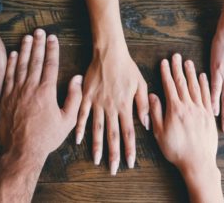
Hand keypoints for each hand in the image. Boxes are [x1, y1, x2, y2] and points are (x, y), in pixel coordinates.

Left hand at [0, 29, 82, 157]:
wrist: (21, 151)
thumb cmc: (46, 137)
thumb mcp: (67, 120)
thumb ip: (74, 98)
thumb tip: (76, 79)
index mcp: (46, 92)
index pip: (50, 64)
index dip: (52, 49)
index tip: (53, 38)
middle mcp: (30, 88)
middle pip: (34, 60)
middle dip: (38, 44)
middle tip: (39, 31)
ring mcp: (15, 92)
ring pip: (20, 65)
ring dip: (24, 49)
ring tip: (27, 37)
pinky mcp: (5, 98)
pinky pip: (8, 76)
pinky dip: (11, 64)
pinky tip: (13, 54)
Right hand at [75, 40, 148, 174]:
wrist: (109, 53)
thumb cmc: (127, 68)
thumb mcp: (141, 84)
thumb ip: (143, 105)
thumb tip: (146, 124)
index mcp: (125, 106)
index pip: (128, 133)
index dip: (129, 149)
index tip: (130, 163)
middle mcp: (111, 107)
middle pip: (113, 135)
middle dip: (114, 154)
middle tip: (113, 169)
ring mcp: (97, 103)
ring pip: (97, 129)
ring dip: (97, 146)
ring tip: (97, 160)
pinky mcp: (86, 97)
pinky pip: (82, 115)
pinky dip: (80, 128)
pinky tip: (78, 140)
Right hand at [149, 54, 222, 202]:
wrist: (198, 162)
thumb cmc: (176, 150)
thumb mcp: (159, 133)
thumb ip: (155, 113)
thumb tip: (152, 96)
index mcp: (175, 109)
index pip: (169, 86)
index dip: (166, 73)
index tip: (164, 62)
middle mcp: (189, 106)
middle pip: (182, 83)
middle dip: (178, 68)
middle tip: (176, 56)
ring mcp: (201, 110)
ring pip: (195, 87)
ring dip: (191, 73)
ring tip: (188, 62)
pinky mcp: (209, 116)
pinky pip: (207, 96)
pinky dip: (205, 85)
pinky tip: (203, 77)